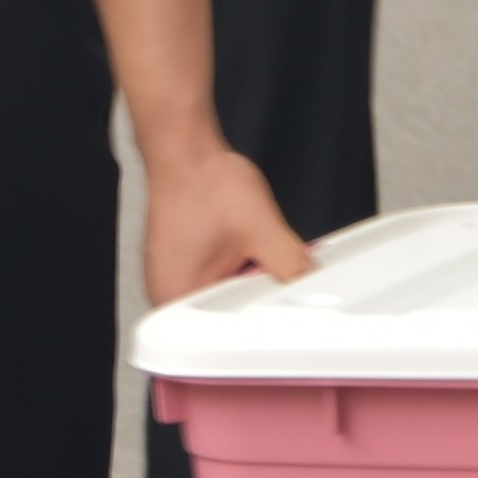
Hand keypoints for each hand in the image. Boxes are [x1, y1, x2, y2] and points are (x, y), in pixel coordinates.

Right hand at [141, 137, 311, 310]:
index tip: (273, 287)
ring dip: (245, 274)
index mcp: (177, 297)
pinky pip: (215, 276)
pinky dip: (234, 263)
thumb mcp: (261, 229)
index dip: (263, 309)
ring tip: (242, 242)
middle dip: (255, 288)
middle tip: (259, 255)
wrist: (184, 151)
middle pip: (228, 313)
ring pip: (224, 294)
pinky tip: (235, 242)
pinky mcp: (179, 263)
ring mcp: (171, 277)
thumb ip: (292, 263)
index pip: (230, 327)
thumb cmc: (204, 183)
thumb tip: (309, 283)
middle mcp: (167, 293)